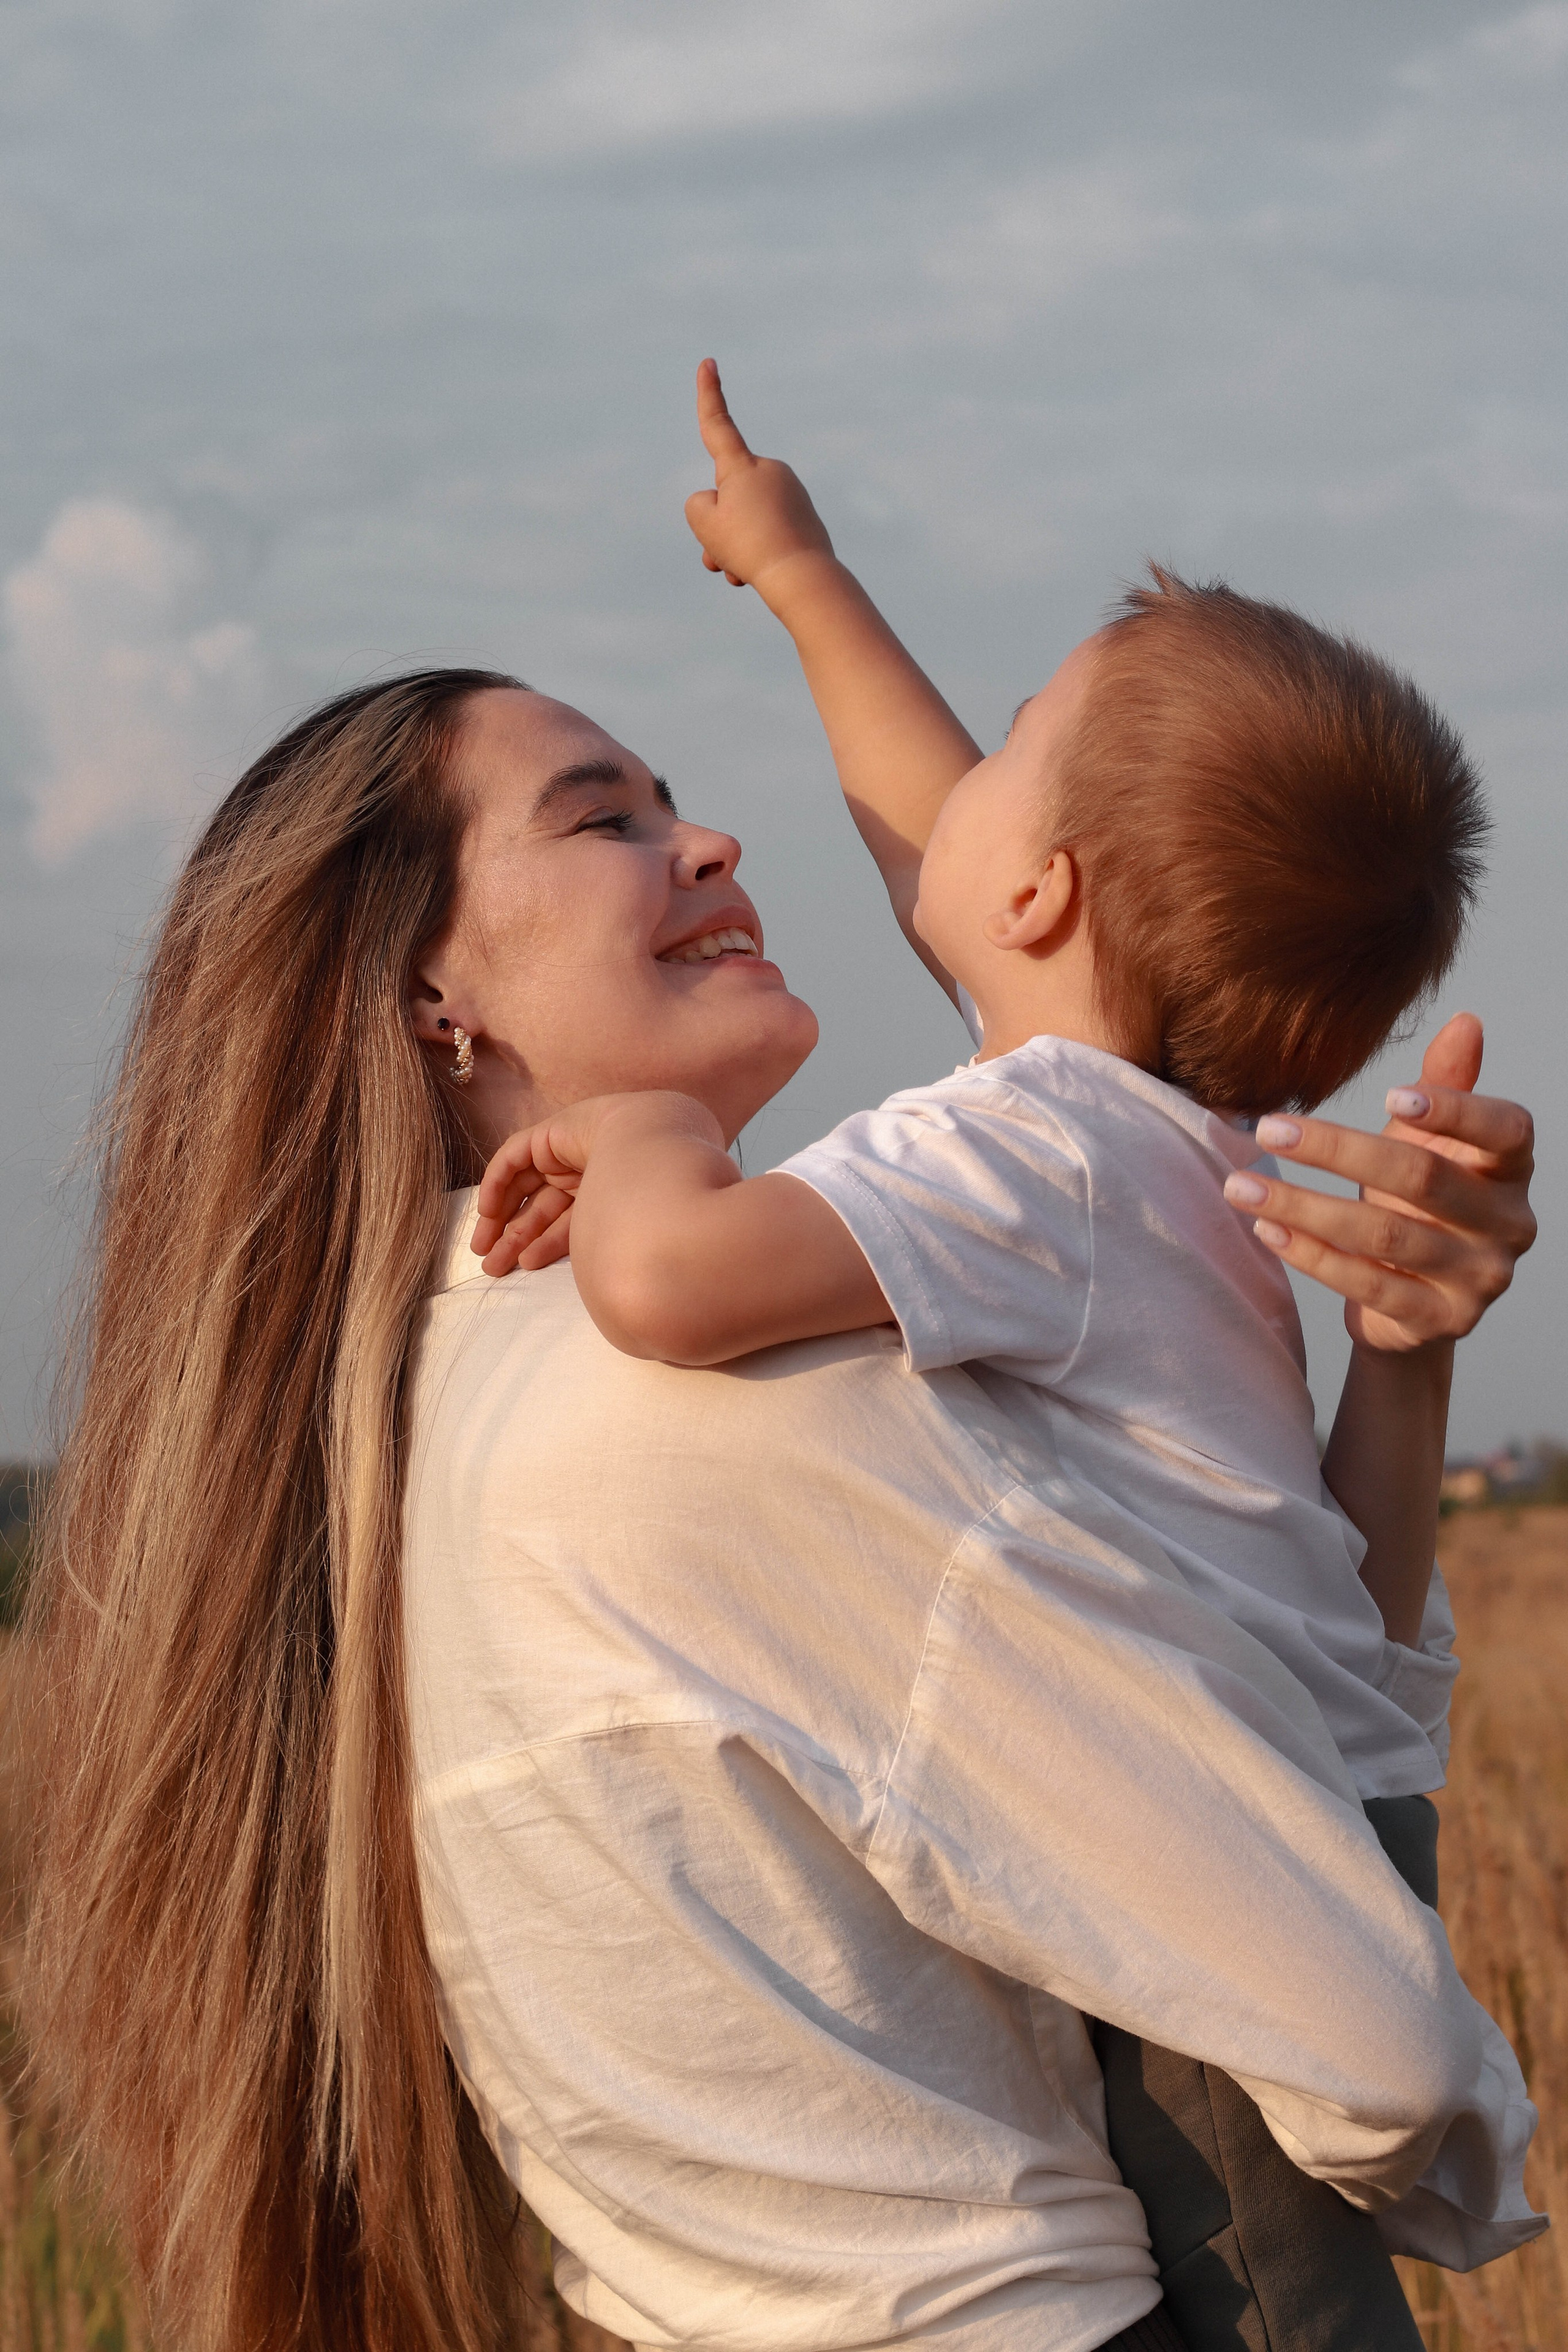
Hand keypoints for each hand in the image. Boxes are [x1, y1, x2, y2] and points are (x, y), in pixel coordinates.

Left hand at [471, 1092, 722, 1276]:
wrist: (652, 1149)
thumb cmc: (642, 1198)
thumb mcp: (607, 1232)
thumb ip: (589, 1249)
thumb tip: (585, 1284)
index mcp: (607, 1197)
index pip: (567, 1223)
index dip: (543, 1246)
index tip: (522, 1269)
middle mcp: (588, 1174)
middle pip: (543, 1209)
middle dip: (517, 1239)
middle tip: (493, 1267)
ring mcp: (569, 1153)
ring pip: (525, 1187)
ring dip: (502, 1218)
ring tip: (484, 1250)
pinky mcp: (549, 1133)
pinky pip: (514, 1157)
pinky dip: (497, 1182)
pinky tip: (487, 1211)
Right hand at [683, 358, 834, 595]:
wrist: (802, 577)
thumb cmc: (750, 546)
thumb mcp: (704, 523)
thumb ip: (700, 505)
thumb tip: (722, 504)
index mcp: (743, 466)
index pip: (718, 425)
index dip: (709, 395)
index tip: (709, 363)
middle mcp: (771, 471)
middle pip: (726, 499)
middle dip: (717, 528)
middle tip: (723, 556)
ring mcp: (791, 494)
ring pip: (745, 521)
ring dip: (734, 547)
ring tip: (743, 570)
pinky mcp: (805, 517)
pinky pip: (767, 535)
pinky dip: (758, 553)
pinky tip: (763, 572)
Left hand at [1222, 1014, 1535, 1353]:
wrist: (1413, 1301)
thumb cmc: (1419, 1201)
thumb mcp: (1430, 1142)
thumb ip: (1446, 1084)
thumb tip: (1465, 1020)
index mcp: (1512, 1169)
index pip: (1505, 1131)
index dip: (1455, 1111)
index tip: (1390, 1094)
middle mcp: (1509, 1225)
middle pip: (1421, 1179)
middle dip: (1338, 1151)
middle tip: (1269, 1127)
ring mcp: (1478, 1279)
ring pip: (1385, 1237)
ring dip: (1302, 1206)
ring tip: (1241, 1185)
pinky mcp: (1439, 1321)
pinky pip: (1367, 1285)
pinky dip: (1311, 1256)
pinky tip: (1266, 1230)